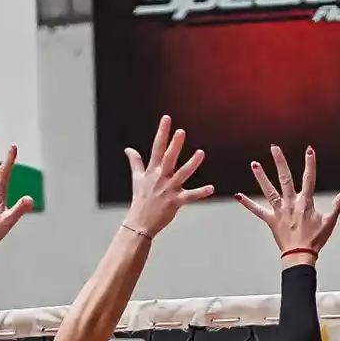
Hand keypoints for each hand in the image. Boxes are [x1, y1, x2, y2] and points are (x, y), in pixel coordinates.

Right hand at [124, 116, 213, 238]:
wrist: (139, 222)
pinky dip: (201, 193)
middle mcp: (160, 177)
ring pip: (182, 174)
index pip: (157, 147)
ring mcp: (168, 189)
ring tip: (201, 153)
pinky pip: (190, 196)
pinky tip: (211, 188)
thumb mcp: (136, 179)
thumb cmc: (140, 200)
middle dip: (174, 144)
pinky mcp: (175, 201)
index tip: (167, 119)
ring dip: (192, 164)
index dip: (162, 132)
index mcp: (152, 171)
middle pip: (168, 158)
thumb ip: (135, 162)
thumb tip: (128, 149)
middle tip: (181, 131)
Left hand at [236, 145, 339, 262]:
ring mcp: (279, 211)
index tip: (309, 150)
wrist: (300, 256)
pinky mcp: (271, 220)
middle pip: (285, 178)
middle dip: (280, 162)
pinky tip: (238, 195)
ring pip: (269, 190)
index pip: (309, 178)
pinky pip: (257, 210)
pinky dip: (248, 203)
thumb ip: (338, 205)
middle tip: (274, 148)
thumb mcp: (330, 222)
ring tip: (254, 164)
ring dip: (261, 177)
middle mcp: (290, 203)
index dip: (310, 164)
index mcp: (305, 202)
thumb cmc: (315, 240)